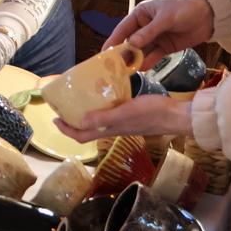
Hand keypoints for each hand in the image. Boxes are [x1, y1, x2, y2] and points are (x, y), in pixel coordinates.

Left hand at [53, 95, 193, 141]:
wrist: (175, 115)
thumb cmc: (151, 113)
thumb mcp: (125, 113)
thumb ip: (104, 118)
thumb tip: (80, 122)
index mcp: (109, 130)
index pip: (81, 136)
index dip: (66, 130)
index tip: (55, 119)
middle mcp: (113, 129)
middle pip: (87, 130)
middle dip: (72, 122)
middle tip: (64, 108)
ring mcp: (122, 123)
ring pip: (97, 122)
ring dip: (86, 114)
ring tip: (79, 99)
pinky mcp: (130, 115)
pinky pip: (109, 113)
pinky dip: (101, 106)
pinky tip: (103, 94)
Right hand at [104, 0, 214, 67]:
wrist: (209, 15)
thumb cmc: (185, 8)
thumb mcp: (166, 18)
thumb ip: (149, 32)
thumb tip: (132, 44)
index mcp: (141, 14)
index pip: (123, 29)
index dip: (113, 40)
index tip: (104, 53)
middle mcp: (145, 27)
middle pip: (130, 42)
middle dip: (123, 54)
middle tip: (114, 66)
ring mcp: (155, 38)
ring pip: (141, 51)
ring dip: (135, 60)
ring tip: (126, 71)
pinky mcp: (165, 48)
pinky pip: (153, 56)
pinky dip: (148, 62)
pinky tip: (141, 69)